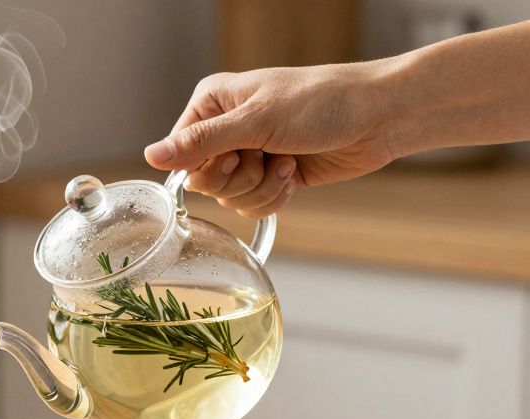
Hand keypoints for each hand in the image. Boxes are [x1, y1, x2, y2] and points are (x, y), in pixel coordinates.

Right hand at [144, 62, 398, 216]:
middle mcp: (225, 129)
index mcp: (212, 104)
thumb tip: (152, 156)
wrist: (377, 117)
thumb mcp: (256, 121)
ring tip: (287, 161)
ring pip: (229, 198)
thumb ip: (201, 143)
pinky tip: (294, 174)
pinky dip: (274, 197)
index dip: (206, 166)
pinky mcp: (271, 177)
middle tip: (264, 155)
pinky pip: (252, 206)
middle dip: (238, 178)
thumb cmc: (322, 102)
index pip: (181, 154)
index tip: (237, 153)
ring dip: (261, 188)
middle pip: (204, 181)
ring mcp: (249, 155)